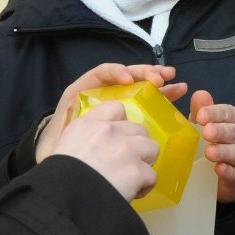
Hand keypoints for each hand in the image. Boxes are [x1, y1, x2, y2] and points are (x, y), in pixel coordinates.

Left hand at [37, 63, 186, 161]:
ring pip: (139, 85)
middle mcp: (103, 93)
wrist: (60, 163)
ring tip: (174, 81)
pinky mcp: (129, 113)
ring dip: (157, 80)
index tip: (128, 80)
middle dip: (144, 73)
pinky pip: (145, 99)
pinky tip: (175, 92)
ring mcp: (118, 102)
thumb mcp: (60, 137)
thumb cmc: (59, 146)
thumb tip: (85, 132)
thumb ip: (70, 131)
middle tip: (161, 78)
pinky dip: (160, 95)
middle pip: (126, 76)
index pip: (101, 73)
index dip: (116, 72)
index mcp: (83, 92)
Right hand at [53, 101, 158, 200]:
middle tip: (125, 163)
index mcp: (88, 124)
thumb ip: (83, 140)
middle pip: (139, 130)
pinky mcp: (136, 171)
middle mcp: (110, 131)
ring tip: (132, 178)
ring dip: (144, 163)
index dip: (122, 124)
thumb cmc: (55, 178)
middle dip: (136, 146)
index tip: (117, 139)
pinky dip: (144, 186)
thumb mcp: (62, 148)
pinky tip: (132, 194)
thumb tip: (97, 149)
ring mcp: (126, 149)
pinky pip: (152, 176)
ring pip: (152, 148)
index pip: (116, 108)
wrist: (60, 199)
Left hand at [190, 91, 234, 202]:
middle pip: (234, 132)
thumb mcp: (203, 125)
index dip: (215, 113)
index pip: (227, 112)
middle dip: (221, 131)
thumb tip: (199, 94)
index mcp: (233, 120)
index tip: (200, 116)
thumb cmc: (213, 142)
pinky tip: (219, 169)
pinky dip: (228, 171)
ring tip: (209, 153)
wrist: (224, 174)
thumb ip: (201, 110)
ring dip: (224, 152)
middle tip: (206, 132)